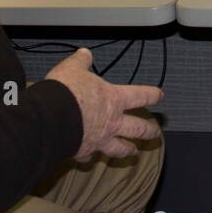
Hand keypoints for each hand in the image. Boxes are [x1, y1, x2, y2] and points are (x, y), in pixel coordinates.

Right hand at [45, 48, 163, 160]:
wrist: (51, 118)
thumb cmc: (65, 91)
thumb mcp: (72, 68)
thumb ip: (81, 61)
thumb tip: (84, 53)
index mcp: (113, 99)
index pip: (140, 96)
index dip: (151, 95)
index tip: (160, 96)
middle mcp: (112, 121)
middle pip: (137, 128)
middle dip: (148, 130)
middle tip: (155, 133)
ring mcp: (100, 139)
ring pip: (120, 148)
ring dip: (128, 150)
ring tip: (133, 152)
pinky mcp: (84, 151)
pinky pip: (90, 157)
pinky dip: (90, 157)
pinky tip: (89, 159)